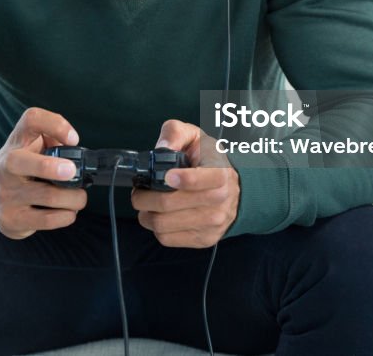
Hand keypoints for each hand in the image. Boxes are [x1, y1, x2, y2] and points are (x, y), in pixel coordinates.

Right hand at [0, 107, 86, 239]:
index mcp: (17, 141)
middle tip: (72, 172)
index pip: (31, 119)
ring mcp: (7, 193)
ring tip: (78, 197)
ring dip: (74, 198)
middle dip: (51, 168)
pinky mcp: (12, 219)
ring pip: (48, 196)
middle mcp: (7, 165)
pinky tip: (68, 211)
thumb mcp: (33, 147)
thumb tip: (77, 154)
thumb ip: (54, 142)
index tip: (73, 139)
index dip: (56, 125)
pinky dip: (67, 215)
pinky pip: (48, 220)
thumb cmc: (24, 167)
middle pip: (22, 162)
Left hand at [131, 120, 239, 247]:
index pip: (199, 180)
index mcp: (219, 173)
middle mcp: (220, 200)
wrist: (234, 189)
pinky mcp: (204, 239)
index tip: (167, 176)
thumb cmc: (208, 160)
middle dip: (144, 197)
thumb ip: (175, 133)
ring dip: (146, 214)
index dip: (181, 179)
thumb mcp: (195, 137)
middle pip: (168, 204)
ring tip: (146, 203)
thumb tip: (162, 148)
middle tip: (138, 191)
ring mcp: (212, 222)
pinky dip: (156, 228)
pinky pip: (167, 238)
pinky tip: (159, 216)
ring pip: (163, 224)